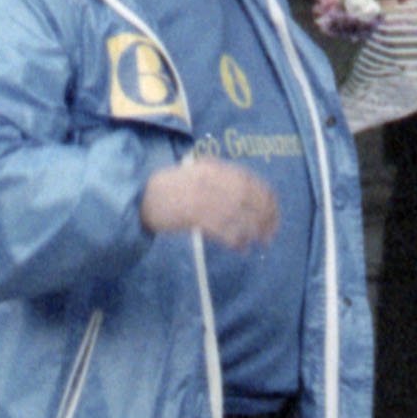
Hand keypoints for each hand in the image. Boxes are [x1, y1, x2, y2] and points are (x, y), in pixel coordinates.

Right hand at [143, 155, 279, 248]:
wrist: (141, 196)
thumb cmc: (171, 187)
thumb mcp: (197, 173)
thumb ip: (221, 178)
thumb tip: (250, 192)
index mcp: (214, 168)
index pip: (249, 180)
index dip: (266, 196)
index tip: (275, 210)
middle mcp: (212, 181)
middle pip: (249, 197)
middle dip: (266, 215)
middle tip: (272, 231)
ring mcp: (203, 197)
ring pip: (240, 214)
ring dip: (256, 229)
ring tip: (262, 241)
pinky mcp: (194, 215)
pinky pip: (223, 229)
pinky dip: (236, 240)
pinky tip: (241, 248)